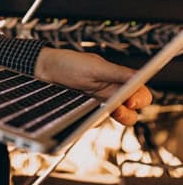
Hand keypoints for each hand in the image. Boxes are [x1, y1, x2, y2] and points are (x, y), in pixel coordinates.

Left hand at [35, 47, 152, 125]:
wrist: (44, 70)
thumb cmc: (68, 63)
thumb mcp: (94, 66)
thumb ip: (117, 73)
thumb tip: (140, 75)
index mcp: (118, 78)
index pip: (140, 92)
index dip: (140, 99)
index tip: (131, 101)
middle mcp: (112, 92)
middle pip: (133, 110)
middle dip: (130, 112)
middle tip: (118, 108)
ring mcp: (101, 104)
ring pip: (119, 118)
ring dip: (117, 118)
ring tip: (106, 111)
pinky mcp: (90, 113)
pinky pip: (100, 121)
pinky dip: (98, 120)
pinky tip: (91, 114)